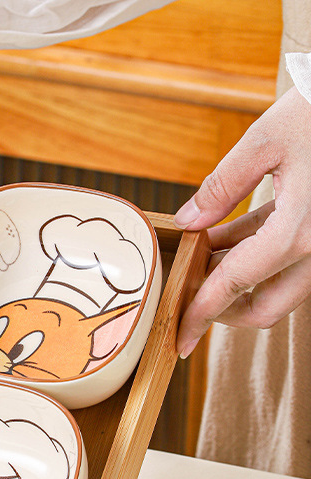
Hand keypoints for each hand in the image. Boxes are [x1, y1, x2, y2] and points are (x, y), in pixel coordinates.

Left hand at [174, 87, 310, 356]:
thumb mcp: (265, 141)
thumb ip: (221, 187)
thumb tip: (187, 221)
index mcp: (299, 232)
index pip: (234, 287)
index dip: (199, 313)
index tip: (179, 338)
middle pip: (265, 308)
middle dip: (222, 309)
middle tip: (185, 290)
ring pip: (279, 287)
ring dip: (238, 280)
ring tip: (196, 255)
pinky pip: (291, 259)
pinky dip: (257, 256)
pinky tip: (224, 236)